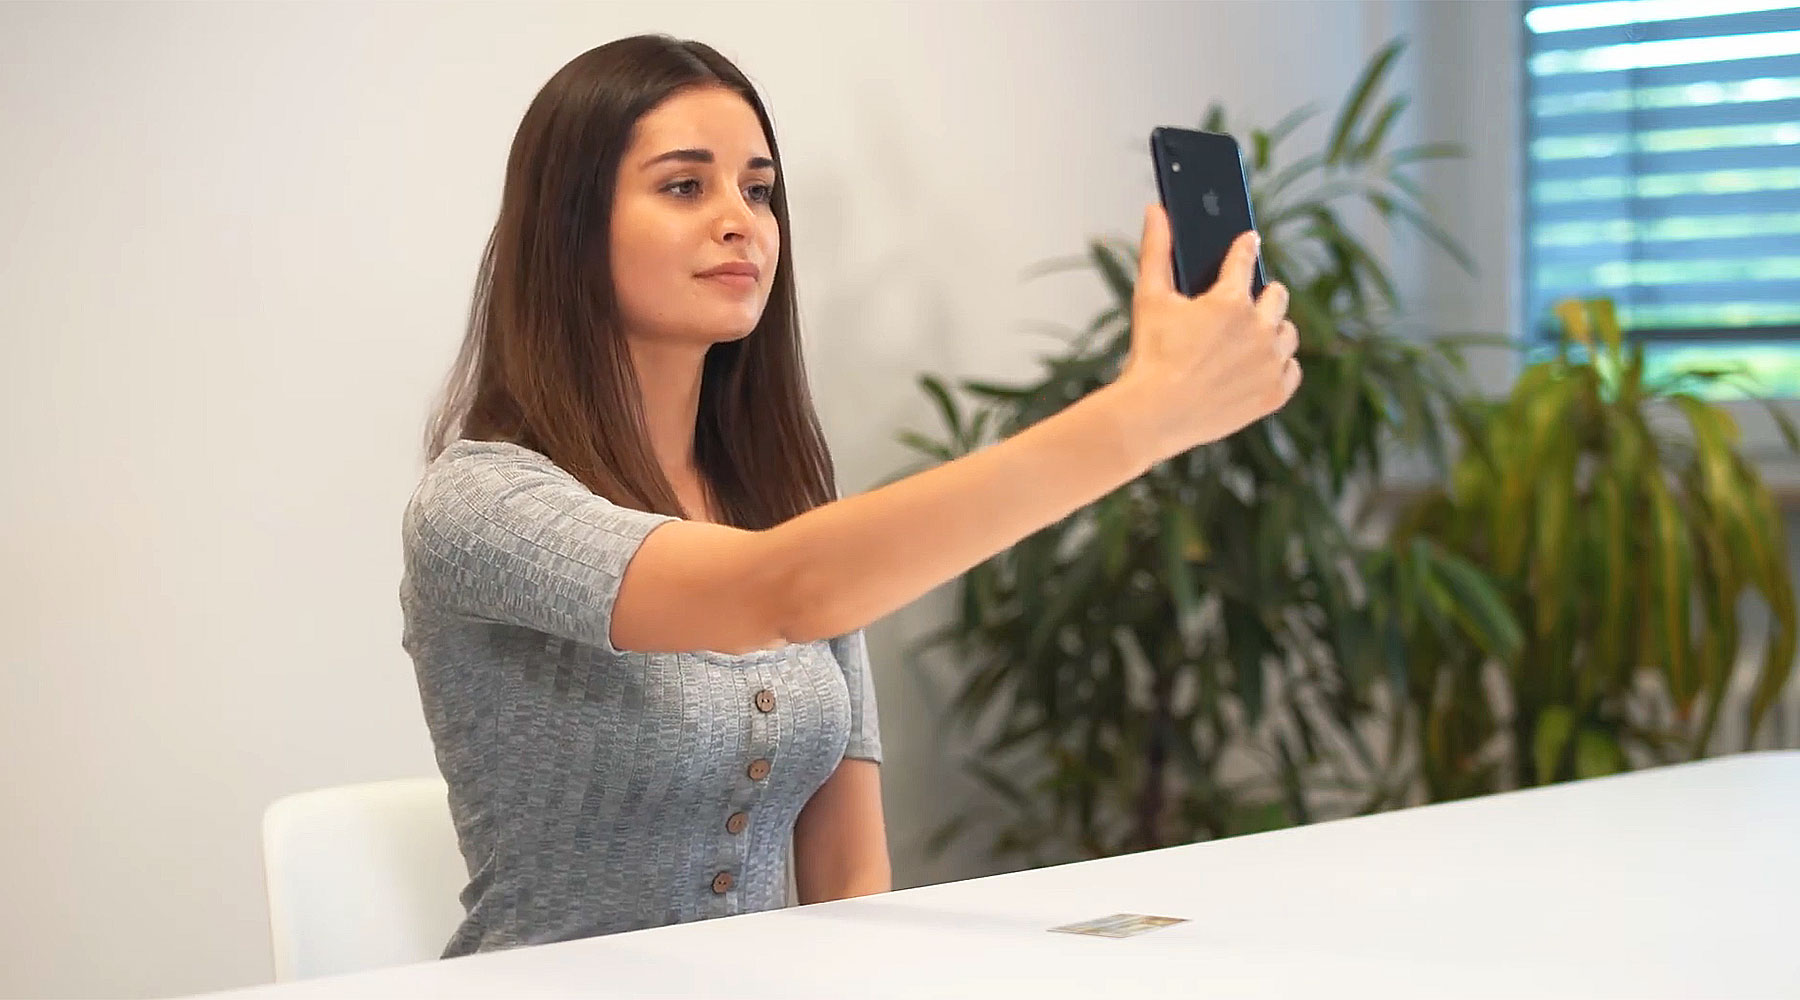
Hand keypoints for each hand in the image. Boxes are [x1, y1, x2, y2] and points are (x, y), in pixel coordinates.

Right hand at [1111, 203, 1300, 463]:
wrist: (1153, 416)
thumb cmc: (1149, 356)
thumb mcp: (1149, 298)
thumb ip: (1156, 250)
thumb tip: (1157, 209)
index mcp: (1231, 300)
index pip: (1246, 257)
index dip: (1244, 248)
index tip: (1247, 244)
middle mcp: (1260, 328)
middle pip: (1277, 295)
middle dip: (1261, 296)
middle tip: (1240, 306)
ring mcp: (1271, 363)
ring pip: (1287, 333)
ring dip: (1271, 331)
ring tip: (1247, 340)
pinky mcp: (1275, 393)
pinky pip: (1291, 370)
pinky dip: (1277, 367)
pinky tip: (1255, 367)